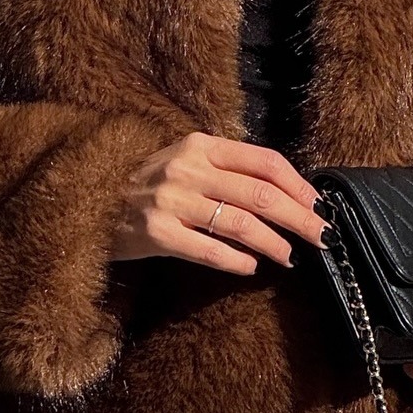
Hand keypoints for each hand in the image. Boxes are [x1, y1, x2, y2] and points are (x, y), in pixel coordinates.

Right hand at [115, 132, 325, 276]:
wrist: (90, 201)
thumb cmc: (149, 184)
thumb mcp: (186, 161)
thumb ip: (227, 171)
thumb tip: (284, 195)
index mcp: (202, 145)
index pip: (264, 161)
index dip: (298, 185)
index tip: (319, 206)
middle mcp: (188, 168)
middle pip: (261, 194)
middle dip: (299, 218)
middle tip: (323, 236)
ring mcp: (171, 201)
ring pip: (240, 223)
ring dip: (274, 243)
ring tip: (290, 257)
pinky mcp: (157, 233)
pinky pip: (209, 250)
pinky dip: (236, 261)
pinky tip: (251, 267)